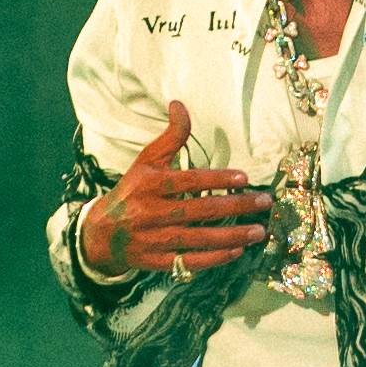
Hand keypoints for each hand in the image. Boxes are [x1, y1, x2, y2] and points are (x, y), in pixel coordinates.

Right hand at [78, 100, 270, 280]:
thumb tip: (179, 104)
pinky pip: (191, 260)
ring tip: (259, 230)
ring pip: (200, 238)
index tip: (244, 177)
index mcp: (149, 184)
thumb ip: (169, 137)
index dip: (217, 179)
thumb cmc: (131, 192)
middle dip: (236, 206)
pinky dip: (215, 257)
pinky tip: (238, 250)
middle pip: (200, 210)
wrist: (100, 234)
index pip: (188, 181)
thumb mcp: (146, 162)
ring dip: (233, 234)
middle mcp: (152, 212)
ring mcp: (156, 240)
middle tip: (264, 203)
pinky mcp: (159, 262)